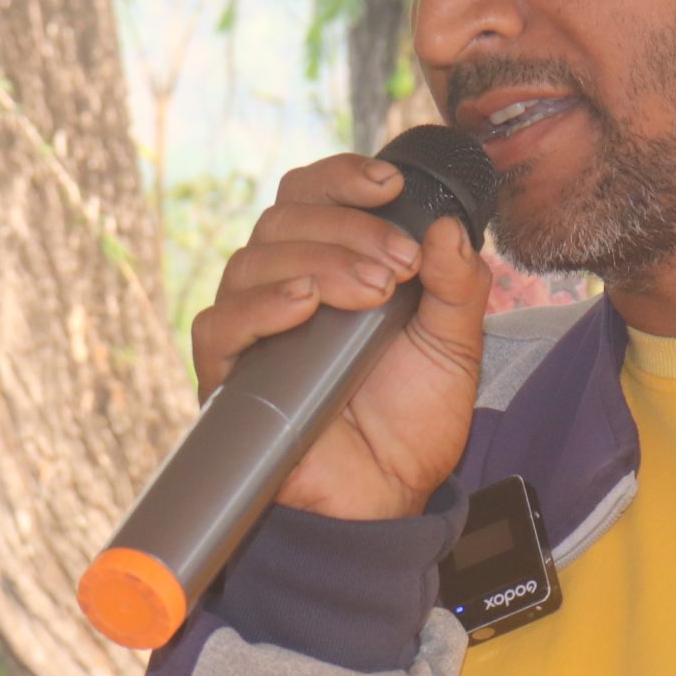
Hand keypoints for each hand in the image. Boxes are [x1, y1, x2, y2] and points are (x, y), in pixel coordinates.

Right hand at [191, 153, 493, 521]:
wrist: (390, 498)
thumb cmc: (412, 421)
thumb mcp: (455, 346)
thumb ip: (457, 285)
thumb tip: (447, 226)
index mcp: (328, 266)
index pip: (311, 195)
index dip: (342, 177)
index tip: (390, 185)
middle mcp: (281, 288)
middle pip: (282, 219)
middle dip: (348, 230)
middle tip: (400, 266)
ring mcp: (252, 333)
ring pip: (252, 261)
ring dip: (317, 263)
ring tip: (373, 293)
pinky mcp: (230, 379)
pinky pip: (219, 326)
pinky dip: (258, 307)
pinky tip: (303, 308)